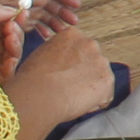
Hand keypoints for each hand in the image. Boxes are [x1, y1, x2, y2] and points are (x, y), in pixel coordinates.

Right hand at [5, 25, 111, 139]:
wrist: (39, 95)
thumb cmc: (32, 79)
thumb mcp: (41, 54)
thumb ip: (57, 54)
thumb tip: (61, 62)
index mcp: (72, 34)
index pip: (80, 48)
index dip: (72, 64)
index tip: (63, 73)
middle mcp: (90, 44)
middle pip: (92, 61)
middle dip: (84, 73)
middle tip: (68, 86)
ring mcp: (101, 62)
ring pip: (100, 78)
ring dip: (90, 87)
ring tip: (71, 96)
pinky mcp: (108, 81)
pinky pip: (105, 96)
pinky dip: (95, 103)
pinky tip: (78, 104)